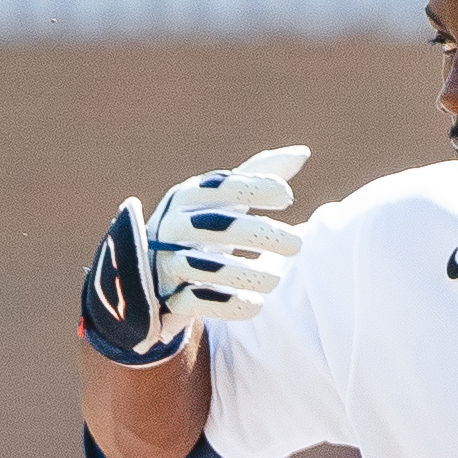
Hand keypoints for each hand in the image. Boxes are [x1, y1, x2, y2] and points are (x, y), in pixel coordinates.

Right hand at [79, 147, 307, 363]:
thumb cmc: (200, 230)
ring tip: (275, 279)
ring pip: (204, 266)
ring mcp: (164, 262)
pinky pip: (194, 301)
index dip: (254, 187)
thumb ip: (258, 177)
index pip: (221, 186)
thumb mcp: (223, 201)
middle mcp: (172, 225)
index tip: (287, 198)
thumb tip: (303, 153)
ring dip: (245, 274)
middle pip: (217, 226)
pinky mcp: (165, 298)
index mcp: (187, 197)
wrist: (154, 275)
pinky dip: (226, 304)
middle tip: (296, 245)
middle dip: (260, 234)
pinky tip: (254, 304)